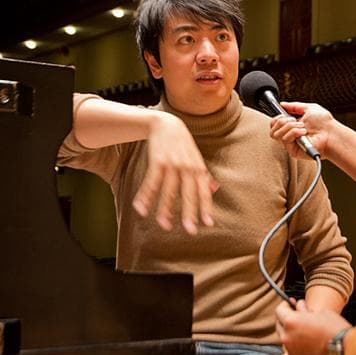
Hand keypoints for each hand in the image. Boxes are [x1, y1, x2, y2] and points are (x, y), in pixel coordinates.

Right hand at [133, 110, 217, 234]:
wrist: (167, 124)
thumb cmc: (183, 145)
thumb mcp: (196, 158)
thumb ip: (204, 174)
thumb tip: (214, 189)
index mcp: (198, 169)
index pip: (204, 191)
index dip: (206, 208)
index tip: (208, 224)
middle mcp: (187, 167)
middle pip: (188, 193)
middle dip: (189, 212)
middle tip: (190, 230)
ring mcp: (172, 164)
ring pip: (169, 190)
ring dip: (164, 208)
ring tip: (163, 225)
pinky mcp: (157, 161)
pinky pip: (151, 182)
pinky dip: (145, 195)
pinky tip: (140, 208)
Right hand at [269, 102, 335, 159]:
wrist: (331, 133)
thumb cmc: (324, 123)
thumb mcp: (308, 108)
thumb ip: (294, 106)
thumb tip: (283, 104)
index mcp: (292, 126)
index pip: (274, 124)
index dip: (276, 118)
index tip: (284, 114)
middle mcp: (290, 135)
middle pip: (271, 130)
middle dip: (282, 121)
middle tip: (294, 120)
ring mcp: (291, 143)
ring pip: (276, 134)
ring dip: (290, 126)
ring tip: (302, 126)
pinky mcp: (293, 150)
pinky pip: (284, 139)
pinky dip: (293, 132)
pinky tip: (303, 132)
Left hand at [276, 299, 351, 354]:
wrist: (346, 353)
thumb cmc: (336, 330)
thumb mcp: (322, 313)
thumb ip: (306, 310)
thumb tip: (300, 307)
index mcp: (291, 322)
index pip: (279, 310)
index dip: (285, 306)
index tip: (290, 304)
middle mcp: (287, 338)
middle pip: (280, 326)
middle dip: (286, 320)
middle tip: (297, 317)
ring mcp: (292, 353)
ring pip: (287, 340)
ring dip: (292, 334)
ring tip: (307, 331)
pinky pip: (295, 352)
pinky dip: (299, 347)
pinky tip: (311, 345)